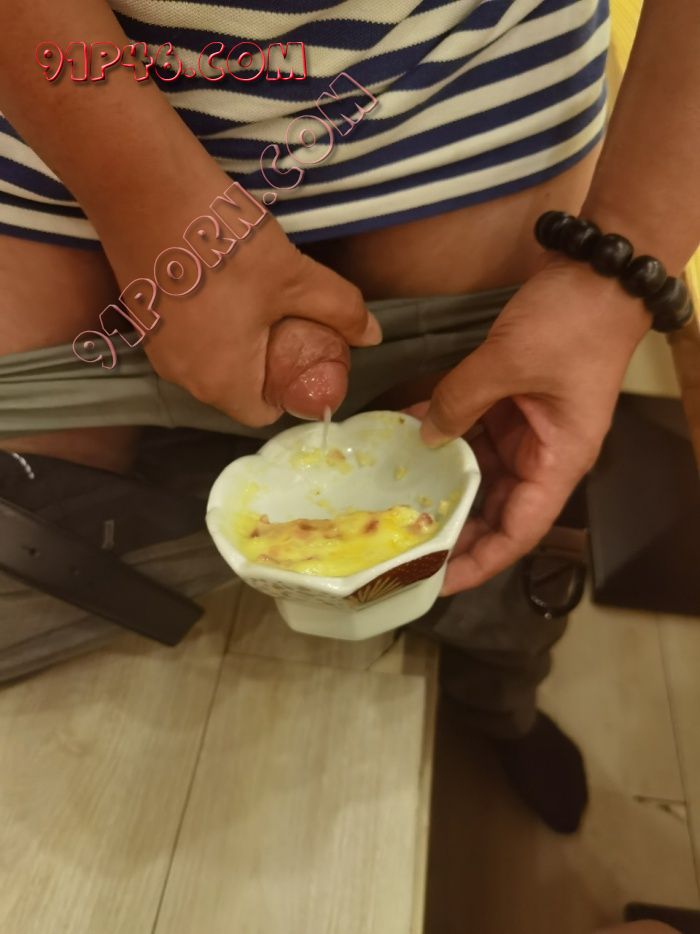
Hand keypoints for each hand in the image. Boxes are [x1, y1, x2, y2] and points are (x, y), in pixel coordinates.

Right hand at [101, 169, 378, 427]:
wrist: (144, 188)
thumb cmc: (224, 244)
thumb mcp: (294, 276)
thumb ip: (338, 310)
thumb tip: (372, 334)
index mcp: (222, 381)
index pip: (262, 413)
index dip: (288, 391)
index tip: (303, 357)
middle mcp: (183, 376)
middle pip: (235, 389)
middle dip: (264, 366)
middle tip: (287, 324)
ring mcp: (157, 348)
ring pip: (209, 363)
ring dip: (235, 344)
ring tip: (257, 300)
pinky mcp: (143, 318)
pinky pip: (186, 339)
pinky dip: (208, 325)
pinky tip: (221, 284)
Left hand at [409, 257, 650, 594]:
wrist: (596, 272)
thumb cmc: (571, 324)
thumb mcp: (509, 362)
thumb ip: (461, 400)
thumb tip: (425, 435)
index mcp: (558, 461)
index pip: (519, 530)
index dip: (480, 561)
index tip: (439, 580)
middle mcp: (542, 456)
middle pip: (496, 510)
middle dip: (454, 529)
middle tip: (403, 545)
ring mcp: (526, 431)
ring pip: (480, 474)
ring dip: (442, 484)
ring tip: (396, 503)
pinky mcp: (511, 405)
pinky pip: (474, 433)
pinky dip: (444, 436)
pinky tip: (406, 440)